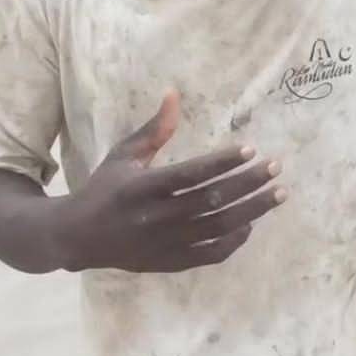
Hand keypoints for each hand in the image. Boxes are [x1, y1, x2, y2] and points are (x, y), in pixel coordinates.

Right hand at [58, 90, 284, 272]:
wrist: (77, 238)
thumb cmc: (103, 189)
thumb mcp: (123, 156)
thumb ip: (154, 130)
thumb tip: (174, 93)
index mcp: (142, 188)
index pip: (190, 175)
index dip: (222, 162)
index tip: (250, 149)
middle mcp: (156, 218)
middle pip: (212, 200)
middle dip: (249, 184)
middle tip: (275, 168)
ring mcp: (166, 244)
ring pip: (218, 228)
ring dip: (252, 210)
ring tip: (277, 194)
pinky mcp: (170, 262)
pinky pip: (211, 254)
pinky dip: (234, 240)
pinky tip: (250, 224)